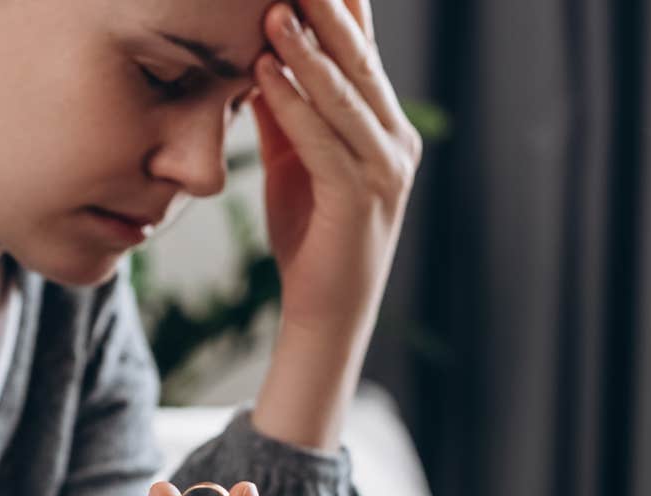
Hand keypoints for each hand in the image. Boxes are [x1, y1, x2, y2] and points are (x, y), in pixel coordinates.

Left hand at [252, 0, 420, 333]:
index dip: (345, 9)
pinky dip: (294, 104)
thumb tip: (256, 61)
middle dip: (329, 11)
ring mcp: (385, 168)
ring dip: (307, 50)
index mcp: (383, 126)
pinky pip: (323, 140)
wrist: (327, 310)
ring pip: (346, 96)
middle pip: (361, 62)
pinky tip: (264, 75)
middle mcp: (394, 139)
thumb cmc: (310, 234)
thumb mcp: (293, 161)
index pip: (364, 55)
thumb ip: (283, 113)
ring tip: (275, 10)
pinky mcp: (360, 198)